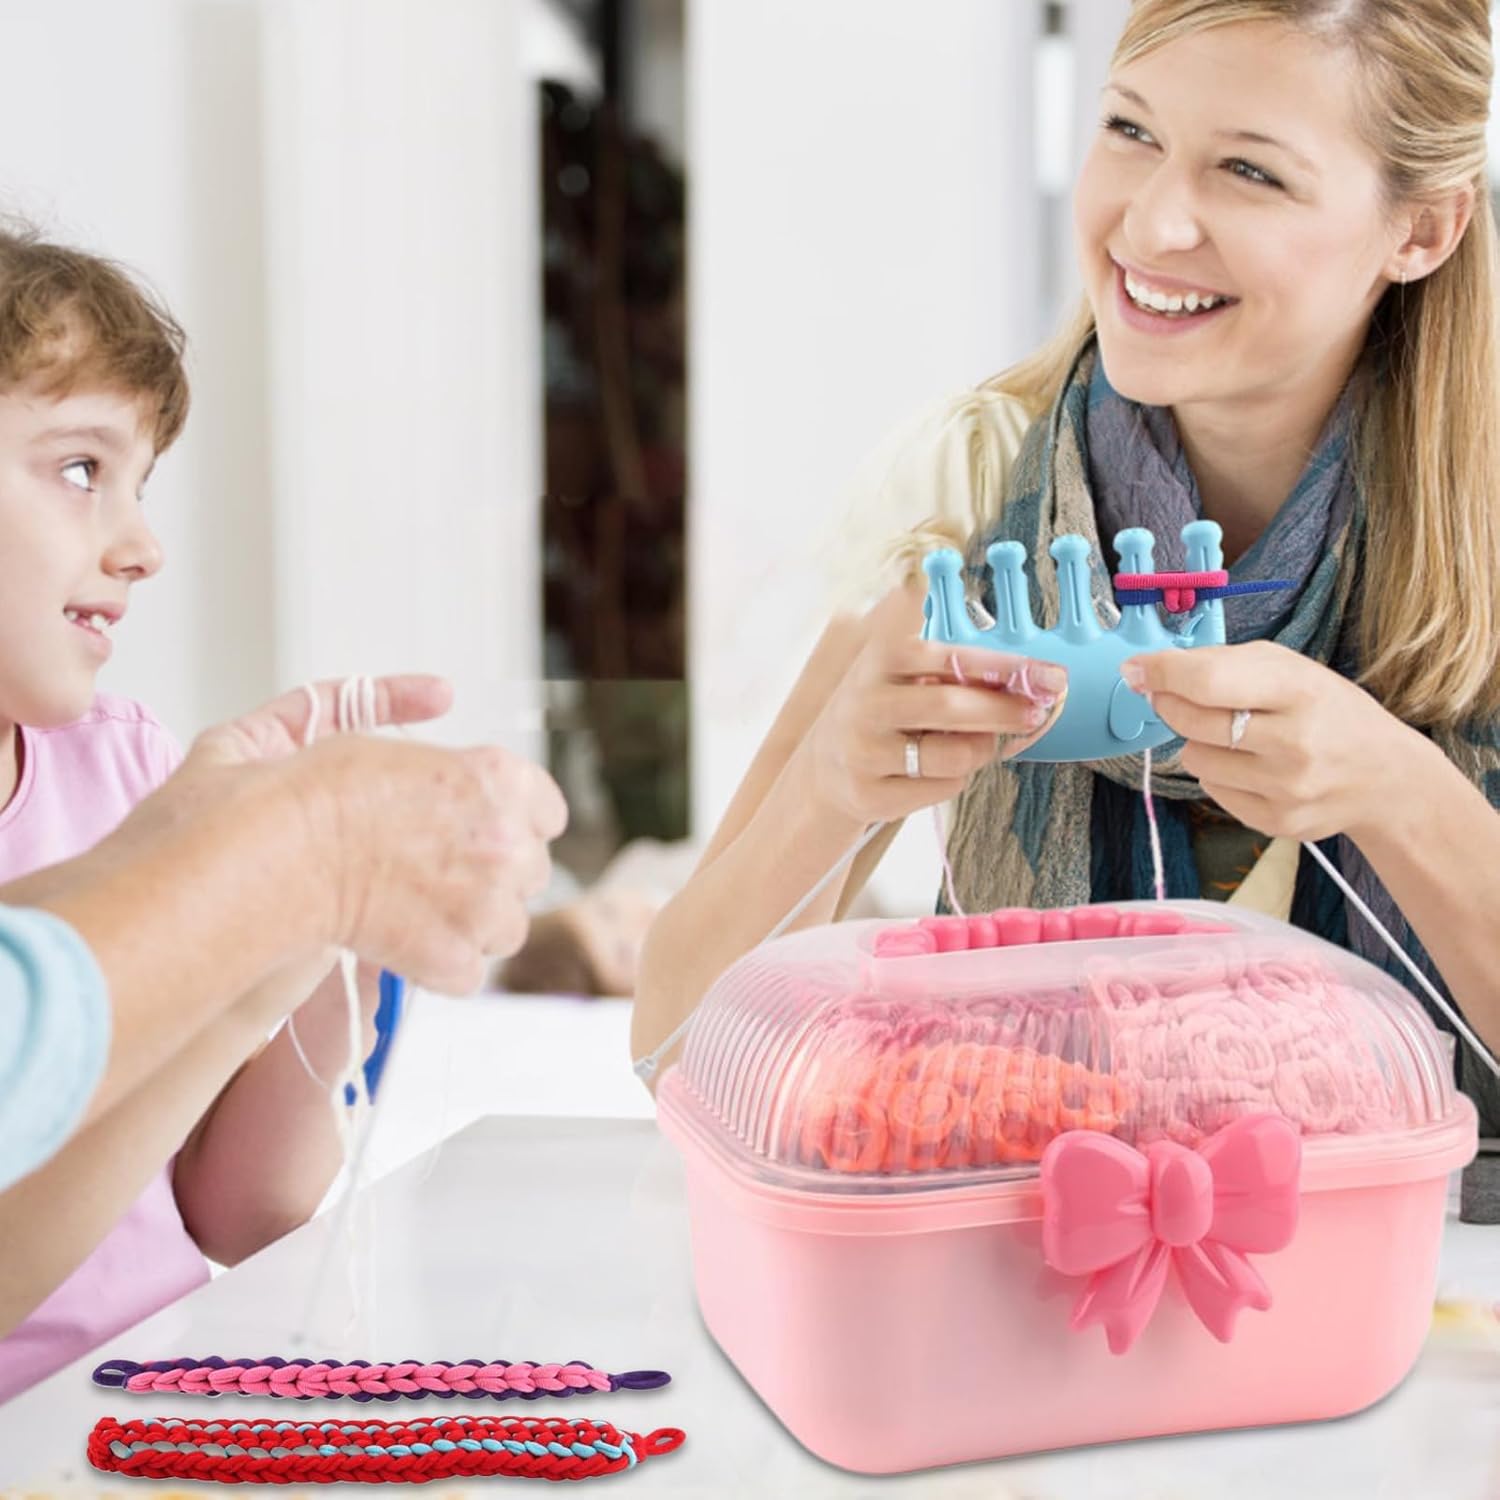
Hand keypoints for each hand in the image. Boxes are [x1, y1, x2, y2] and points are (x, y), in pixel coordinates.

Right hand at [102, 676, 568, 994]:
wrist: (259, 850)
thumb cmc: (290, 791)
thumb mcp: (354, 730)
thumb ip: (399, 712)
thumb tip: (440, 693)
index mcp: (494, 776)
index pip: (546, 809)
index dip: (511, 823)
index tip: (479, 834)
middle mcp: (504, 836)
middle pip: (530, 870)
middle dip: (490, 874)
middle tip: (434, 876)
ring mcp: (484, 902)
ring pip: (507, 926)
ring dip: (471, 925)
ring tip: (417, 913)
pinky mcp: (452, 958)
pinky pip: (469, 973)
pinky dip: (437, 967)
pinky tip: (401, 946)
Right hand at [802, 583, 1067, 825]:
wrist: (824, 772)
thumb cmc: (879, 715)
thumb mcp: (897, 676)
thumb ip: (949, 671)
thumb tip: (1027, 681)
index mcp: (877, 660)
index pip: (943, 653)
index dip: (998, 663)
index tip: (1045, 673)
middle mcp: (865, 703)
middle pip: (951, 706)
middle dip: (1005, 710)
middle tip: (1038, 710)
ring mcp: (864, 751)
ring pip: (955, 754)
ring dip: (984, 748)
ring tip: (985, 743)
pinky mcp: (871, 794)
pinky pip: (943, 787)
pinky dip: (959, 777)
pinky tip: (947, 768)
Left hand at [1121, 641, 1420, 842]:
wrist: (1384, 777)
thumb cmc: (1325, 710)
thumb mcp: (1288, 669)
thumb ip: (1221, 664)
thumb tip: (1146, 672)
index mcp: (1299, 690)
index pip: (1209, 681)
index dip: (1162, 674)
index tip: (1135, 670)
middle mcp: (1295, 742)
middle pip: (1192, 722)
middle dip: (1171, 704)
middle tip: (1175, 696)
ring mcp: (1286, 788)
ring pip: (1193, 759)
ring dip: (1200, 742)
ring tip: (1235, 737)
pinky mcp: (1277, 821)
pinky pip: (1211, 790)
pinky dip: (1220, 773)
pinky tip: (1252, 766)